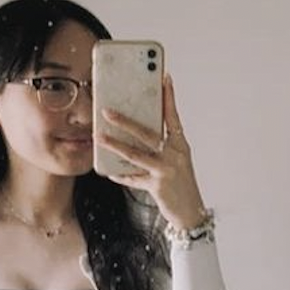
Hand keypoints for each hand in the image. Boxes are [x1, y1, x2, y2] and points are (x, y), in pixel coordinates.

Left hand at [98, 73, 206, 230]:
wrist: (191, 212)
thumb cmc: (181, 183)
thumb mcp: (176, 160)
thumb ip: (162, 145)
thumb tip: (138, 130)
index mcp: (180, 145)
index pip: (173, 116)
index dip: (168, 97)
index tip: (164, 77)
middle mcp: (175, 155)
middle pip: (148, 133)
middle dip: (125, 121)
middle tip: (107, 111)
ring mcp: (166, 170)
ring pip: (136, 154)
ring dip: (115, 145)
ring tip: (98, 137)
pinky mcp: (158, 186)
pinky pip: (133, 179)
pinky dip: (120, 175)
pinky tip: (108, 171)